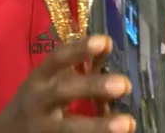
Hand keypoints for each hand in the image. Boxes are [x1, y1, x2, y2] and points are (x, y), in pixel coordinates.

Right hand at [0, 35, 134, 132]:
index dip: (79, 49)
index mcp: (38, 80)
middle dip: (93, 87)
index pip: (57, 60)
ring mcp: (43, 128)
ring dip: (99, 127)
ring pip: (70, 128)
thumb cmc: (35, 101)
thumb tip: (108, 45)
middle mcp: (38, 102)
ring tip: (128, 124)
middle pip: (64, 92)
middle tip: (125, 84)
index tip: (105, 41)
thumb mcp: (48, 81)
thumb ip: (76, 66)